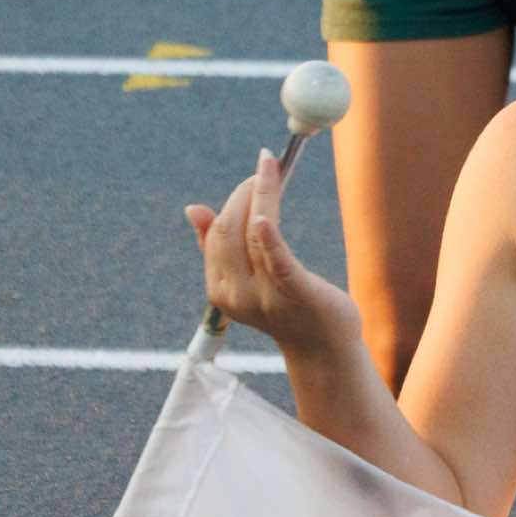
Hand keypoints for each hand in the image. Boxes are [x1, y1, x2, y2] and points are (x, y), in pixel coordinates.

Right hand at [185, 150, 360, 359]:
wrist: (322, 347)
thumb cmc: (286, 307)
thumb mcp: (247, 279)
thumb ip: (218, 248)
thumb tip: (193, 208)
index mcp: (219, 289)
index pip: (218, 234)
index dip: (233, 200)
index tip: (252, 177)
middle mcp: (236, 294)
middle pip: (231, 231)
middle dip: (245, 194)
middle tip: (265, 169)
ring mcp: (264, 295)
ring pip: (254, 235)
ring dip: (262, 196)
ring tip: (271, 170)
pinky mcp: (296, 292)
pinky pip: (277, 261)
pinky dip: (269, 237)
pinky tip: (266, 215)